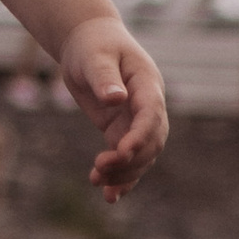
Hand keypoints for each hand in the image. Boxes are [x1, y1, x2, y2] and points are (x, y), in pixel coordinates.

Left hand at [55, 16, 169, 202]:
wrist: (87, 42)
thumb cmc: (93, 44)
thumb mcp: (94, 56)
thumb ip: (104, 76)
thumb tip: (116, 98)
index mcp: (147, 84)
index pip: (151, 116)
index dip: (140, 136)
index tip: (122, 152)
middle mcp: (148, 106)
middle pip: (151, 142)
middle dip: (130, 160)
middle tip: (100, 169)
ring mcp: (136, 120)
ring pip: (141, 156)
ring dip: (124, 173)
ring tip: (98, 184)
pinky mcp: (120, 129)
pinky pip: (127, 158)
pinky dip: (121, 177)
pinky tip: (110, 196)